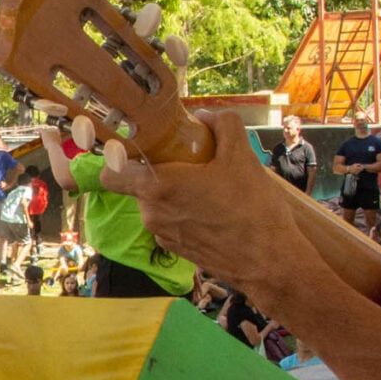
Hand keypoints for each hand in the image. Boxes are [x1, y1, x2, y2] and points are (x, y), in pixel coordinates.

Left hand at [96, 109, 320, 295]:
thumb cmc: (252, 208)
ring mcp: (162, 235)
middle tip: (192, 164)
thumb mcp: (242, 155)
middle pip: (140, 185)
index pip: (111, 173)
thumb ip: (221, 125)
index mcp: (157, 187)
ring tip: (211, 189)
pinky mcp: (176, 251)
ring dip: (175, 194)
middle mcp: (151, 214)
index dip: (118, 159)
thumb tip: (204, 116)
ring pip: (157, 204)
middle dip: (160, 172)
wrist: (269, 262)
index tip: (141, 149)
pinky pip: (171, 222)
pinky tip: (214, 211)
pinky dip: (185, 214)